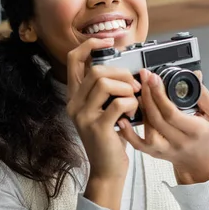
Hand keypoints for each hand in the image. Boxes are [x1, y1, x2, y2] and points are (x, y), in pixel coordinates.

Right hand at [66, 38, 140, 209]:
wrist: (107, 169)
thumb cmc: (110, 137)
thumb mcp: (104, 109)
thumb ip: (106, 89)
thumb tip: (122, 65)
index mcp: (75, 96)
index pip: (74, 59)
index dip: (90, 45)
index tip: (108, 40)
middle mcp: (74, 103)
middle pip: (95, 70)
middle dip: (121, 73)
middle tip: (134, 85)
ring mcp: (83, 115)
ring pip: (104, 82)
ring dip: (126, 87)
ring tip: (135, 99)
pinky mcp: (97, 127)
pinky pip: (118, 102)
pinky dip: (131, 103)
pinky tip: (134, 113)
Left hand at [118, 69, 208, 184]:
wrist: (199, 160)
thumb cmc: (205, 134)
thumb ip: (204, 95)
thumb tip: (195, 75)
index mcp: (194, 131)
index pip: (172, 113)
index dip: (160, 95)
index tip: (154, 78)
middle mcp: (178, 142)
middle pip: (157, 119)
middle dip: (148, 96)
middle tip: (143, 78)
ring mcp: (164, 149)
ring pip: (148, 131)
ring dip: (140, 110)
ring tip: (137, 92)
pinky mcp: (153, 153)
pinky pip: (138, 145)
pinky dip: (128, 133)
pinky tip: (122, 119)